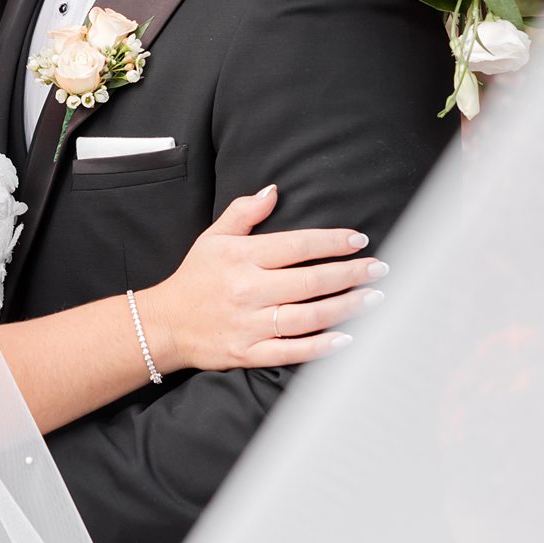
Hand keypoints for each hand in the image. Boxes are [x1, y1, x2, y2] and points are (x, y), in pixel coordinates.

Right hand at [136, 185, 383, 374]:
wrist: (164, 324)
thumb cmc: (195, 278)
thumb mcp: (213, 238)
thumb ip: (244, 212)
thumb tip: (274, 190)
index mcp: (241, 257)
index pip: (297, 245)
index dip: (332, 241)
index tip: (359, 240)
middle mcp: (247, 290)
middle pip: (310, 282)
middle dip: (350, 274)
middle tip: (380, 269)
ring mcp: (248, 324)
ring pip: (307, 317)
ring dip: (345, 308)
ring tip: (373, 299)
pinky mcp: (248, 352)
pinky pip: (290, 352)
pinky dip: (320, 347)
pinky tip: (347, 338)